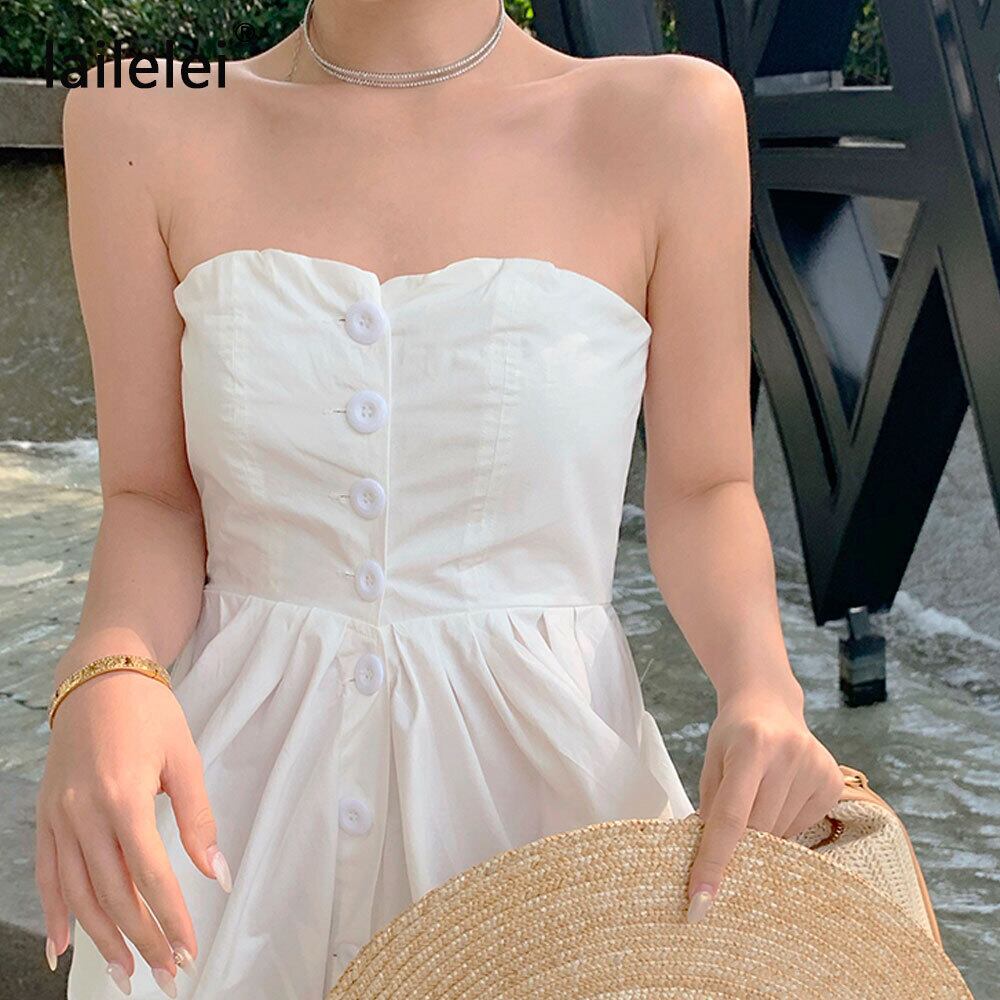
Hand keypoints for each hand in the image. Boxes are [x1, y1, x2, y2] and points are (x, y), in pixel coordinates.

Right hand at [35, 669, 228, 994]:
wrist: (100, 676)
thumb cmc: (149, 713)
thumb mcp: (185, 758)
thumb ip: (199, 820)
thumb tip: (218, 874)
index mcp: (123, 798)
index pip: (150, 876)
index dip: (170, 918)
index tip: (189, 949)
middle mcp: (84, 814)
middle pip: (112, 894)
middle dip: (140, 940)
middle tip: (165, 974)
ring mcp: (59, 817)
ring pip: (76, 894)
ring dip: (100, 938)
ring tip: (124, 973)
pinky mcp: (46, 815)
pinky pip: (46, 874)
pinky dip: (54, 913)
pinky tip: (64, 945)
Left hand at [686, 682, 842, 922]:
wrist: (768, 701)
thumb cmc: (733, 734)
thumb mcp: (712, 761)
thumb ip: (709, 807)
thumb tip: (707, 863)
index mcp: (751, 746)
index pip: (730, 817)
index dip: (714, 861)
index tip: (701, 901)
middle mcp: (789, 755)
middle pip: (760, 830)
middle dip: (740, 845)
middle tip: (728, 840)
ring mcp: (815, 767)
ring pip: (783, 834)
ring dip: (765, 832)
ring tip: (759, 796)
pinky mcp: (833, 781)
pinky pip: (803, 826)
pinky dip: (785, 822)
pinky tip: (780, 793)